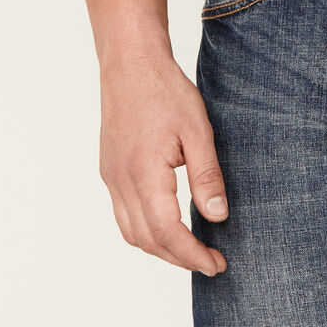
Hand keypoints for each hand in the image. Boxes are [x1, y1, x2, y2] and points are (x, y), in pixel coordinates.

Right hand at [99, 46, 228, 273]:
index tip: (216, 263)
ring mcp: (111, 177)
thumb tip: (217, 217)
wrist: (130, 62)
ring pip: (131, 232)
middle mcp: (121, 181)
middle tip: (210, 261)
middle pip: (147, 240)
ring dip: (160, 248)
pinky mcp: (109, 170)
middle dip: (179, 258)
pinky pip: (123, 214)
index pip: (166, 232)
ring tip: (191, 249)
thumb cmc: (164, 89)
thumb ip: (207, 175)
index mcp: (144, 172)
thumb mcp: (197, 129)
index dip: (192, 254)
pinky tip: (167, 224)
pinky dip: (145, 230)